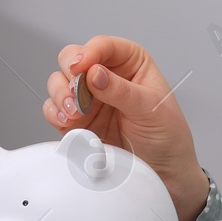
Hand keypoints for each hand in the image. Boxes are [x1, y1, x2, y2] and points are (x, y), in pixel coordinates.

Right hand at [44, 36, 207, 220]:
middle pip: (73, 58)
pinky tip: (68, 121)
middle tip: (76, 91)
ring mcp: (89, 99)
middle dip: (70, 73)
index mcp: (131, 64)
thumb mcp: (151, 109)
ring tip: (74, 111)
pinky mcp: (77, 122)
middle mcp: (106, 77)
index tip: (82, 66)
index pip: (104, 46)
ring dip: (61, 94)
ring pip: (59, 82)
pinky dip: (54, 113)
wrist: (164, 174)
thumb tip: (94, 73)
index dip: (89, 52)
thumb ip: (121, 91)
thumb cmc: (167, 136)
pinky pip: (54, 109)